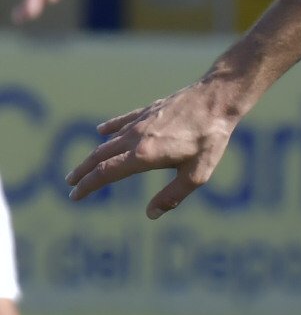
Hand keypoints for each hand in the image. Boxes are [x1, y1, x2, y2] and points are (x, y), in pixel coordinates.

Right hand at [66, 73, 254, 215]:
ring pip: (109, 141)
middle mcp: (135, 138)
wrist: (215, 100)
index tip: (75, 196)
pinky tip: (101, 132)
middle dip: (83, 172)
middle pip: (100, 157)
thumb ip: (173, 195)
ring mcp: (140, 122)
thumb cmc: (210, 140)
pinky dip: (109, 129)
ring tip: (83, 166)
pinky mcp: (148, 111)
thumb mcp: (197, 175)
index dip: (88, 186)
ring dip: (93, 154)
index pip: (106, 173)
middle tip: (70, 184)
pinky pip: (122, 122)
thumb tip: (151, 214)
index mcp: (144, 155)